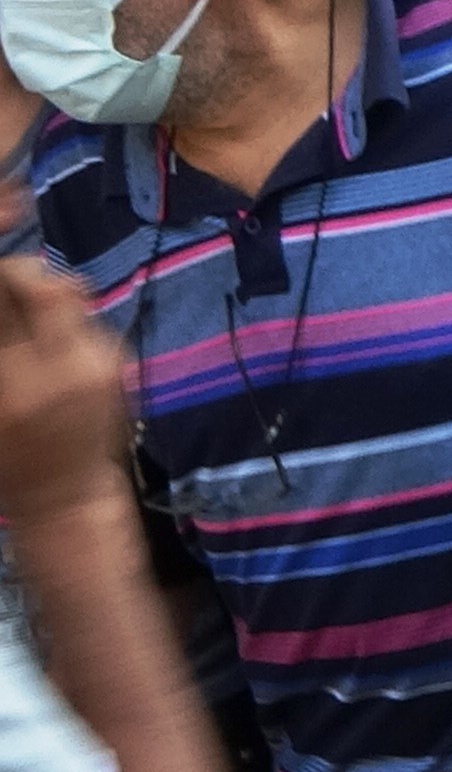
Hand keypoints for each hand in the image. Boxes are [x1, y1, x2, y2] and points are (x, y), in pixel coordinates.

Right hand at [0, 255, 133, 524]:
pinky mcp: (120, 365)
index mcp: (23, 379)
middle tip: (5, 284)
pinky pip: (85, 319)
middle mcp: (70, 365)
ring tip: (21, 316)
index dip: (2, 278)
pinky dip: (61, 316)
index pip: (12, 299)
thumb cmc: (12, 456)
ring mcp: (102, 363)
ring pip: (71, 297)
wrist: (70, 495)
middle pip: (50, 287)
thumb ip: (0, 348)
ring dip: (42, 294)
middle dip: (21, 276)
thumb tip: (5, 301)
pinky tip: (45, 339)